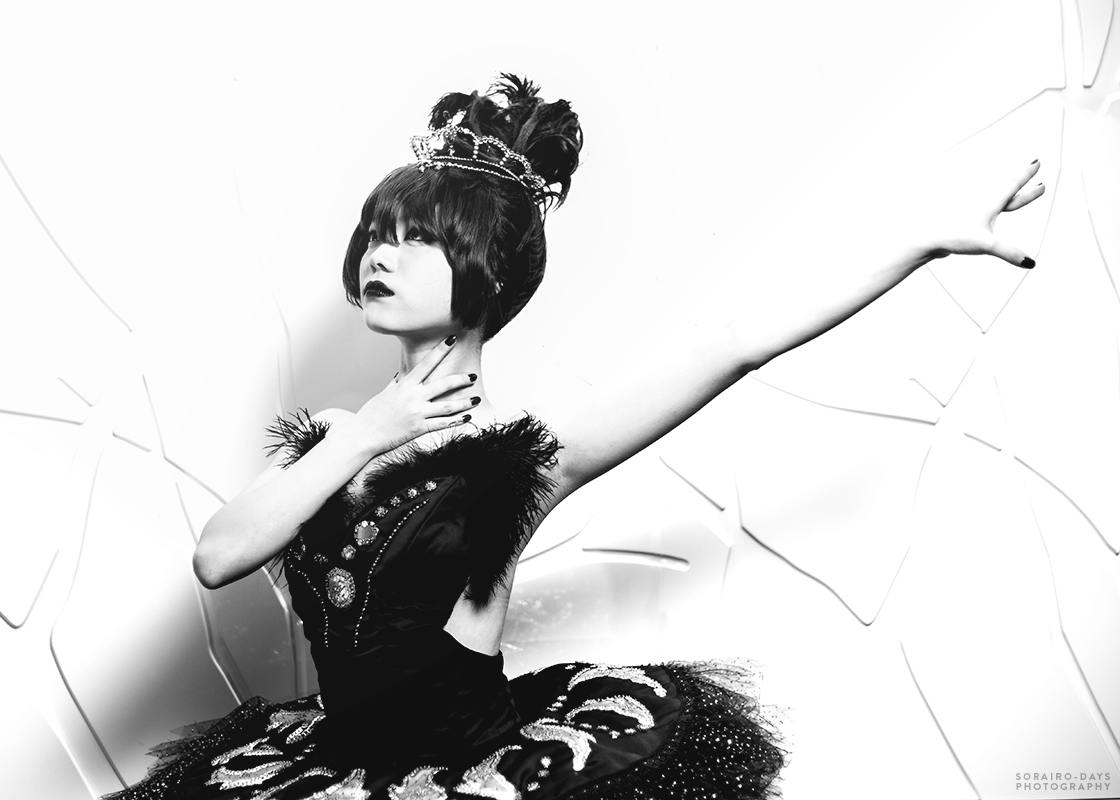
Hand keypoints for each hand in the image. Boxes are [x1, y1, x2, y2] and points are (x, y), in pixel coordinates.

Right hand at [331, 336, 477, 453]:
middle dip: (461, 379)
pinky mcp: (419, 429)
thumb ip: (396, 383)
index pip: (427, 363)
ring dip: (464, 402)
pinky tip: (467, 418)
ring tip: (476, 399)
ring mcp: (417, 413)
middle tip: (473, 375)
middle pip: (443, 384)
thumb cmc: (371, 414)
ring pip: (447, 406)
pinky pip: (442, 424)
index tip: (452, 339)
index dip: (441, 350)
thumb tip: (402, 374)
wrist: (363, 435)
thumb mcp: (385, 393)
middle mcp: (413, 397)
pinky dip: (456, 421)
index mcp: (405, 385)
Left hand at [922, 157, 1044, 267]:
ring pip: (995, 197)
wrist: (927, 239)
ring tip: (1014, 186)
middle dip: (1022, 179)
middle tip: (1033, 166)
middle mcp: (982, 203)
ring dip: (1007, 189)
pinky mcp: (964, 220)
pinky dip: (992, 203)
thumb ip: (1009, 253)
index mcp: (990, 204)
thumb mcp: (987, 245)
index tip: (1036, 162)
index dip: (1026, 175)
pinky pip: (984, 208)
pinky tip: (987, 207)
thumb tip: (1029, 263)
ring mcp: (973, 211)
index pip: (1013, 186)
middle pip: (1007, 188)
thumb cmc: (953, 236)